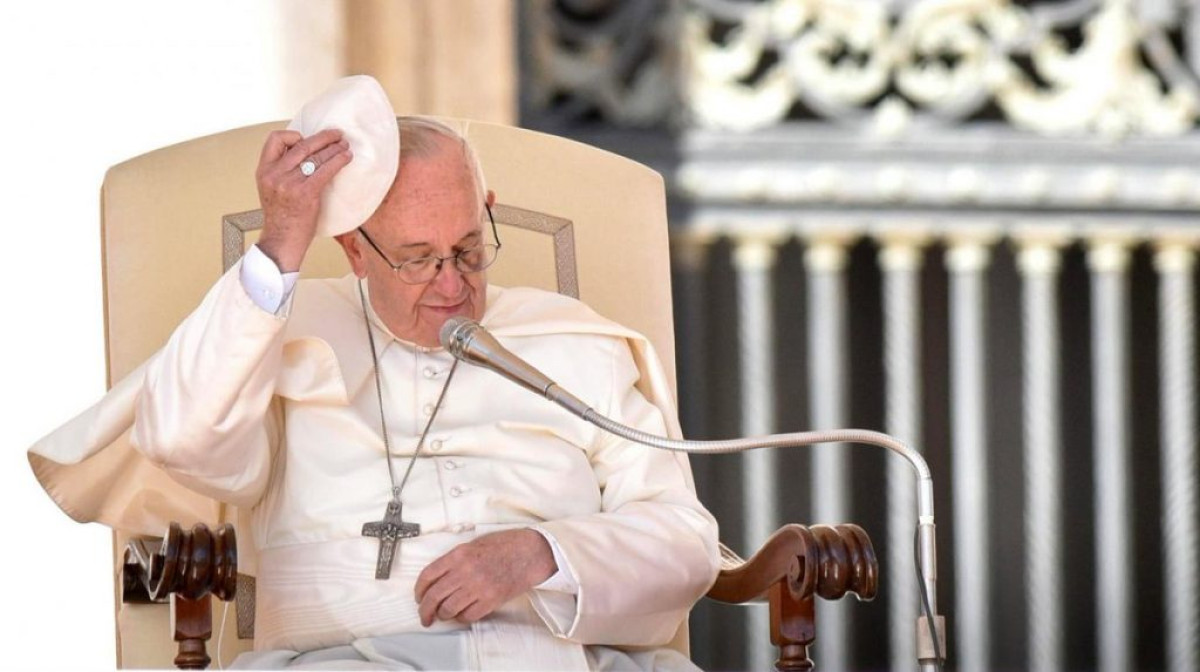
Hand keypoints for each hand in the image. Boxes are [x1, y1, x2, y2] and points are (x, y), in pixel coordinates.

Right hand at [255, 128, 351, 270]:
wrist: (282, 241)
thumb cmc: (281, 217)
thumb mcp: (271, 189)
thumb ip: (281, 171)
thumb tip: (303, 154)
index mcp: (264, 171)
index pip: (274, 140)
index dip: (293, 136)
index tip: (307, 140)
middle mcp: (275, 174)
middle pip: (302, 145)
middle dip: (323, 137)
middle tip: (337, 134)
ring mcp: (289, 183)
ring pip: (316, 156)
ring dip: (334, 148)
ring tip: (345, 146)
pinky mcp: (306, 193)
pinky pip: (326, 170)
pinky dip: (339, 161)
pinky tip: (346, 158)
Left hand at [414, 529, 556, 626]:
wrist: (529, 553)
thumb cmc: (504, 546)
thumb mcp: (473, 544)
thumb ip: (454, 560)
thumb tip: (437, 578)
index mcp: (459, 554)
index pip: (428, 576)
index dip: (419, 590)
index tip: (418, 597)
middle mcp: (465, 571)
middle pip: (434, 597)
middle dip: (425, 610)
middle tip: (425, 616)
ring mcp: (478, 587)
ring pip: (449, 610)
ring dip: (444, 615)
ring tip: (445, 615)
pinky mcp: (491, 600)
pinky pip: (468, 616)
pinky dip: (462, 618)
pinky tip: (463, 614)